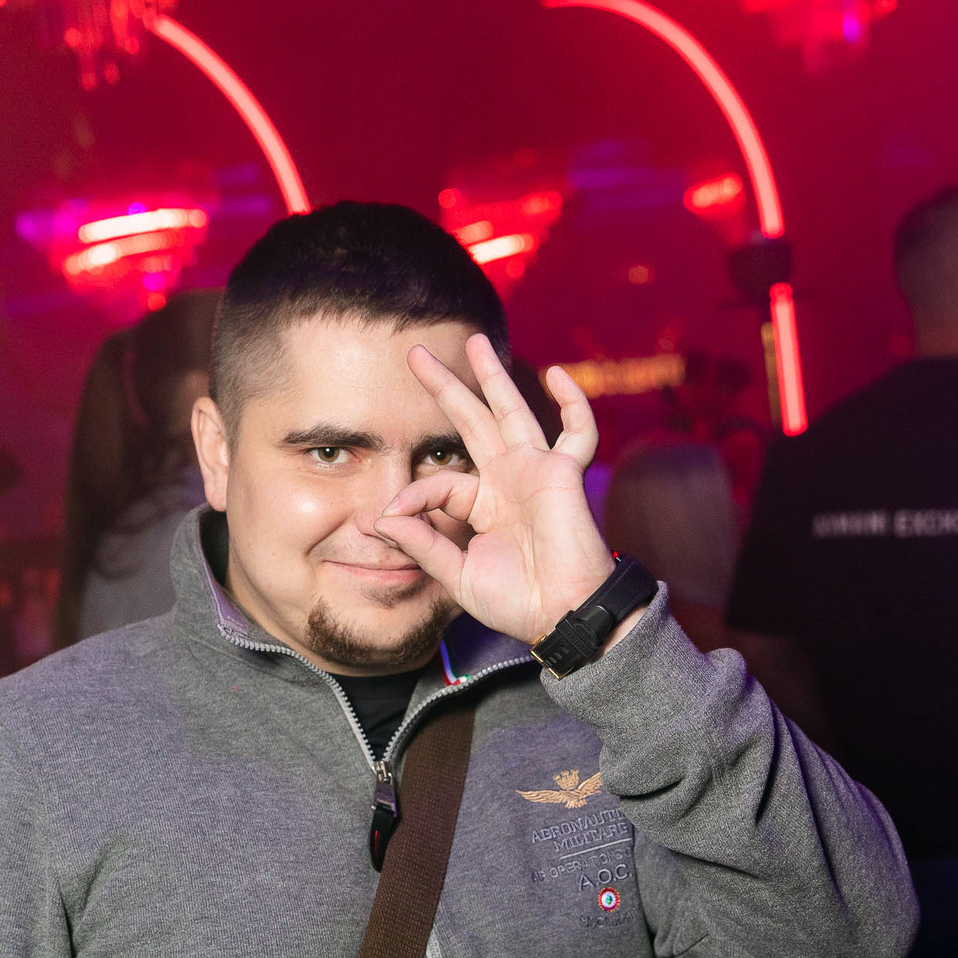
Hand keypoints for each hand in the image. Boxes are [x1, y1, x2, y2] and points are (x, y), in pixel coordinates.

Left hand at [375, 334, 638, 650]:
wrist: (562, 615)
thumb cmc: (517, 602)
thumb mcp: (457, 574)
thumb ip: (423, 544)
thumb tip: (381, 519)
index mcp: (483, 505)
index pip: (441, 482)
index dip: (413, 494)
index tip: (391, 517)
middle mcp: (508, 481)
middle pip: (471, 422)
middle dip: (445, 387)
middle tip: (416, 353)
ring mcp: (537, 473)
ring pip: (512, 412)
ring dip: (493, 376)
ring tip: (475, 341)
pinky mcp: (563, 475)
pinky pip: (576, 432)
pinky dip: (573, 403)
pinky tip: (557, 374)